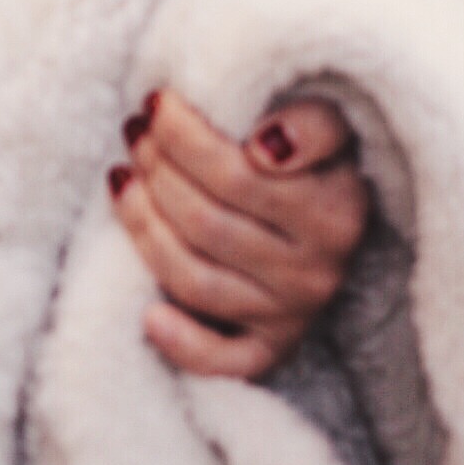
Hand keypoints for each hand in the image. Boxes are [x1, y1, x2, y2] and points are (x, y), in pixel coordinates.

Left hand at [107, 88, 369, 378]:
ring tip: (123, 178)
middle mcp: (317, 270)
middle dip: (158, 170)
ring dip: (144, 228)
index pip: (238, 175)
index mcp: (337, 212)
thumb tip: (265, 145)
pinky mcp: (271, 347)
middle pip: (207, 223)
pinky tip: (149, 315)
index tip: (157, 103)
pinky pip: (224, 361)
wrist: (341, 217)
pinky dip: (183, 345)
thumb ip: (313, 123)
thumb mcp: (332, 126)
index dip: (184, 137)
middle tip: (135, 132)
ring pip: (196, 279)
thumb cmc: (320, 159)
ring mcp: (292, 314)